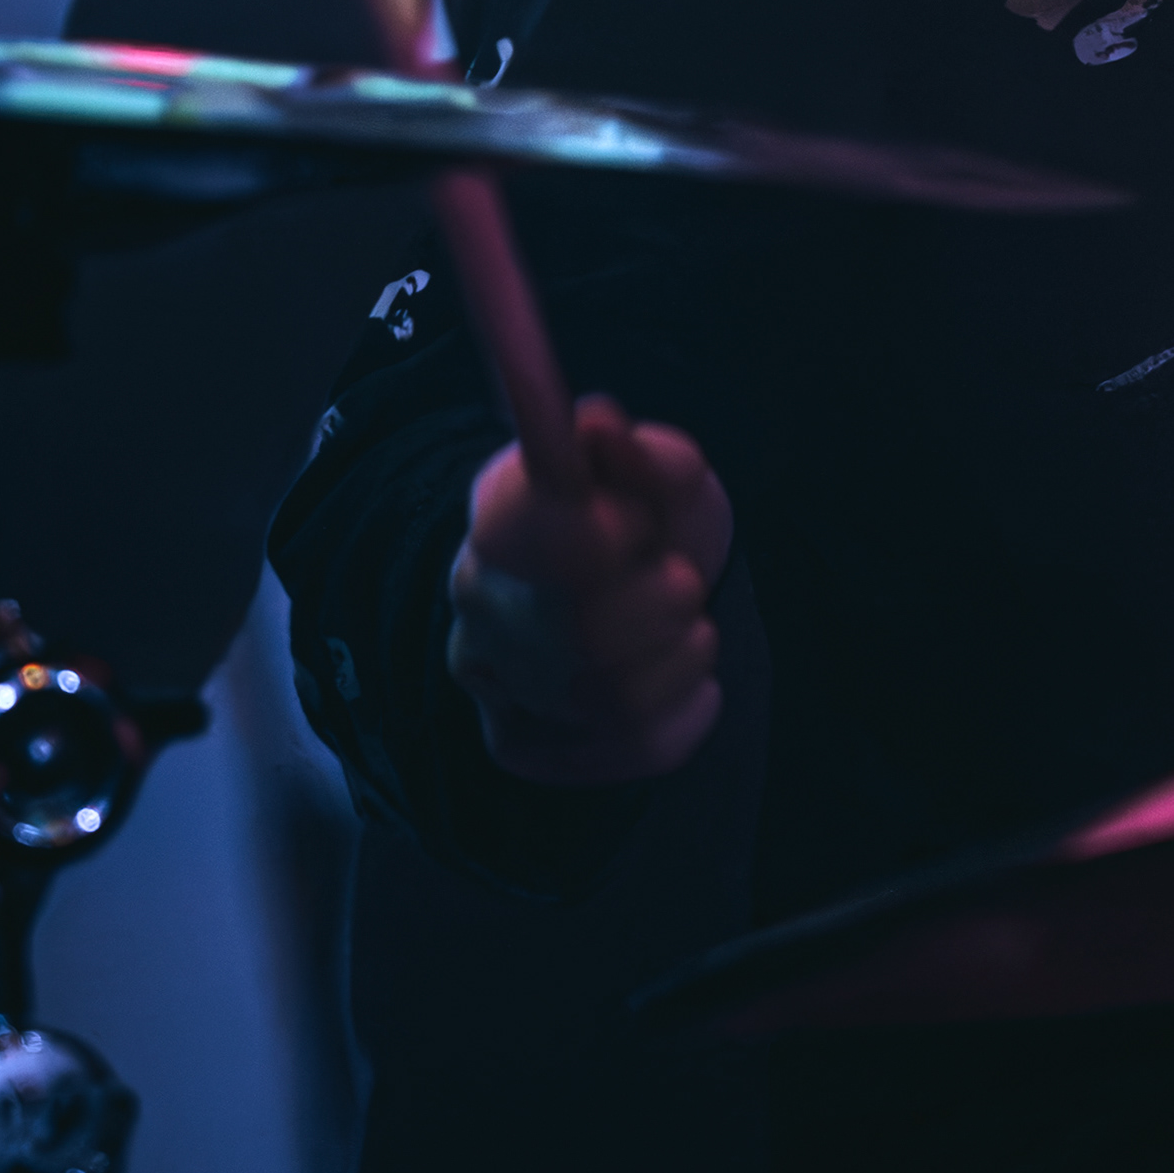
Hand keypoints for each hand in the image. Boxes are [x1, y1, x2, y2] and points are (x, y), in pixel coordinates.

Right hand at [447, 398, 732, 787]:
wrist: (628, 585)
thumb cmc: (646, 518)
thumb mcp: (662, 472)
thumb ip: (645, 452)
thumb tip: (599, 422)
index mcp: (504, 508)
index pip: (532, 531)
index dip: (609, 533)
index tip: (637, 526)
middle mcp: (479, 594)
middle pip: (585, 631)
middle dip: (666, 601)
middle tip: (677, 578)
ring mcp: (490, 675)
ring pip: (613, 701)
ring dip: (681, 658)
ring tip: (681, 628)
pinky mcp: (516, 740)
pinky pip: (625, 750)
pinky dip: (683, 718)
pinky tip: (694, 689)